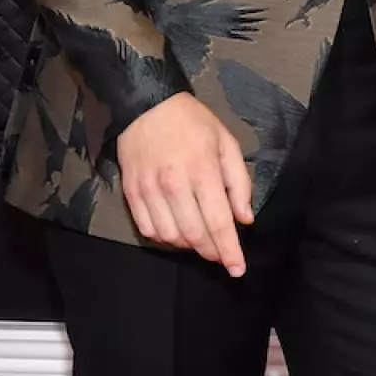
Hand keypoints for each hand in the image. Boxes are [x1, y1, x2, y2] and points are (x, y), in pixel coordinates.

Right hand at [116, 92, 254, 275]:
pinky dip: (164, 238)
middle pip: (195, 235)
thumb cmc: (193, 122)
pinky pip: (148, 230)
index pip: (218, 223)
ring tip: (199, 240)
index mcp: (203, 172)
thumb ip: (239, 182)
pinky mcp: (131, 193)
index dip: (229, 251)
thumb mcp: (226, 143)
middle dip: (211, 252)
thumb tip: (244, 219)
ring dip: (188, 246)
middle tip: (221, 255)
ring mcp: (149, 190)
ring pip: (170, 237)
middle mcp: (174, 185)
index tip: (237, 270)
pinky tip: (175, 232)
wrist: (146, 105)